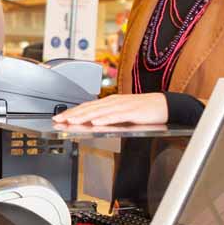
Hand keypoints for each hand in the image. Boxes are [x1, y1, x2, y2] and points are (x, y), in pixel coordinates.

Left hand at [52, 92, 167, 125]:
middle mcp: (113, 102)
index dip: (71, 112)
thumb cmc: (143, 110)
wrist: (165, 105)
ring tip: (72, 121)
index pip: (86, 106)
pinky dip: (104, 119)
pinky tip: (96, 123)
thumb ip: (107, 116)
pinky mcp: (132, 112)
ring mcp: (122, 106)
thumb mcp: (121, 112)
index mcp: (109, 102)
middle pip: (89, 108)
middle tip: (58, 120)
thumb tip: (90, 122)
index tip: (58, 118)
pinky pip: (116, 116)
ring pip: (99, 112)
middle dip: (72, 114)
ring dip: (84, 116)